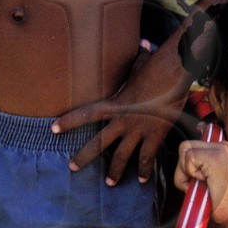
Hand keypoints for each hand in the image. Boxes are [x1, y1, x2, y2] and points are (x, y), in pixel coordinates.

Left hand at [52, 42, 189, 184]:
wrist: (175, 73)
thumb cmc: (157, 66)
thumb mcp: (142, 64)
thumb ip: (138, 60)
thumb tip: (144, 44)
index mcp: (115, 103)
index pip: (86, 114)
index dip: (69, 122)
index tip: (53, 129)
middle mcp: (123, 120)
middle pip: (99, 143)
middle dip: (84, 156)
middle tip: (72, 167)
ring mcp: (139, 130)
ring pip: (123, 156)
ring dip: (115, 171)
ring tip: (109, 182)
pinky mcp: (156, 135)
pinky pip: (148, 157)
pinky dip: (146, 170)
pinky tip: (143, 181)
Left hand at [174, 141, 227, 227]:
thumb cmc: (225, 204)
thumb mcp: (212, 179)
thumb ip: (200, 166)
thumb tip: (182, 158)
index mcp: (222, 150)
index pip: (191, 147)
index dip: (187, 167)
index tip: (201, 182)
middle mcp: (223, 146)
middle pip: (185, 147)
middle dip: (183, 168)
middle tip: (198, 185)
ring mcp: (220, 150)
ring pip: (185, 151)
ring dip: (185, 173)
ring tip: (203, 186)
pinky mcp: (215, 157)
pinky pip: (188, 159)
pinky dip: (189, 175)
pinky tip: (205, 184)